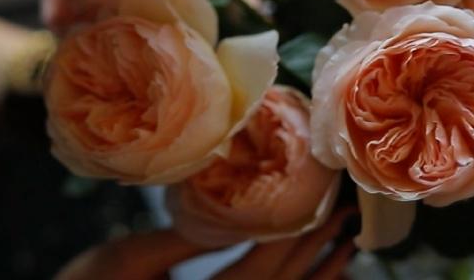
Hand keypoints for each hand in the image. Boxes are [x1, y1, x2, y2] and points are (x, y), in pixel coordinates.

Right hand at [56, 209, 357, 279]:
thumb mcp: (126, 259)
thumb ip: (180, 237)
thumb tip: (230, 205)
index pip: (263, 270)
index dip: (298, 235)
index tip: (325, 201)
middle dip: (319, 250)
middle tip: (347, 210)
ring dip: (319, 277)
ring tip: (345, 243)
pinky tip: (318, 273)